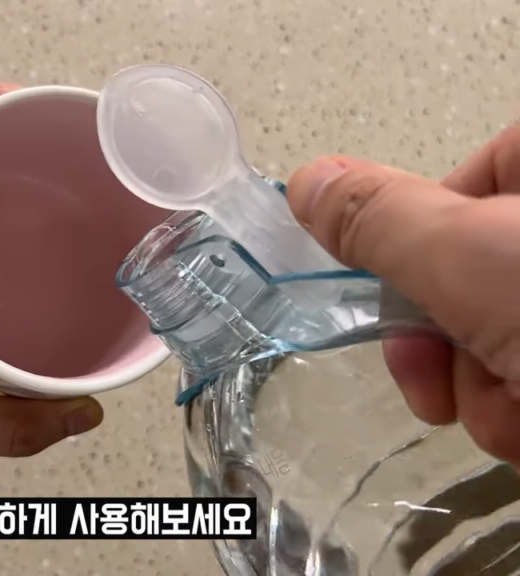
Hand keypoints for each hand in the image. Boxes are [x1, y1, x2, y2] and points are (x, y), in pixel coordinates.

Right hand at [285, 127, 519, 465]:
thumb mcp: (473, 257)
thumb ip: (382, 219)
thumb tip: (310, 182)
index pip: (463, 180)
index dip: (427, 241)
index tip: (415, 288)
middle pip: (469, 270)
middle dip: (445, 339)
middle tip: (454, 373)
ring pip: (491, 335)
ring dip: (481, 390)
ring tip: (516, 413)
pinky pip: (518, 378)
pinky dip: (519, 415)